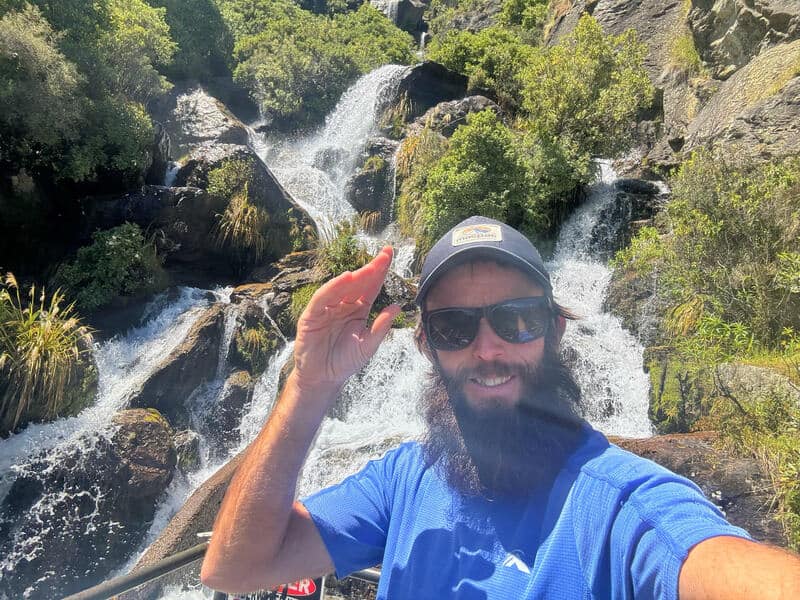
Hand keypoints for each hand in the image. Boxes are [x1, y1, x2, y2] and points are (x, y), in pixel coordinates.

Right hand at [292, 246, 401, 394]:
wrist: (323, 379)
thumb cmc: (345, 362)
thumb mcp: (368, 346)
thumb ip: (380, 327)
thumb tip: (397, 307)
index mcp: (358, 309)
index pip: (371, 286)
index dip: (380, 271)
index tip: (390, 254)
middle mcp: (343, 305)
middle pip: (358, 282)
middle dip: (371, 268)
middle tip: (385, 255)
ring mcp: (327, 309)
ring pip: (341, 287)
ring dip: (355, 276)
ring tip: (369, 268)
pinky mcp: (312, 316)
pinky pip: (323, 298)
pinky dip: (333, 287)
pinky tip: (345, 279)